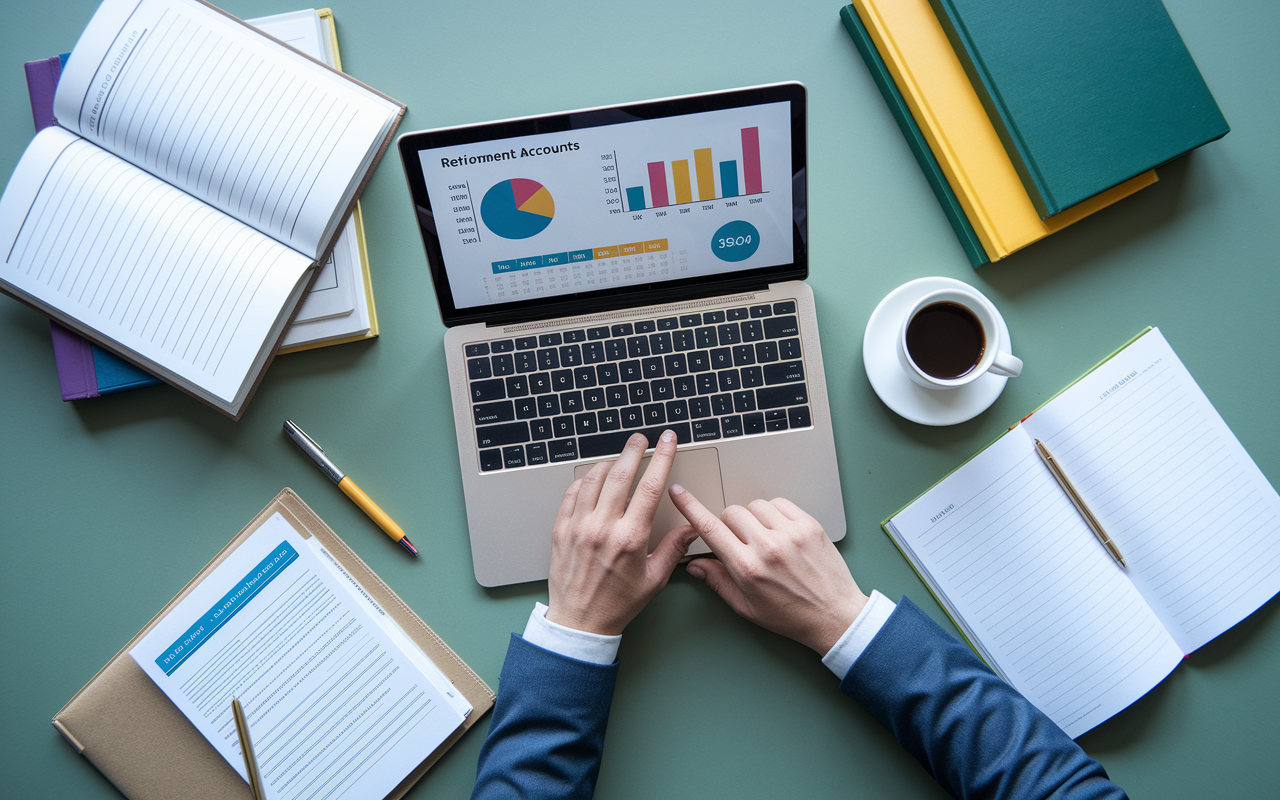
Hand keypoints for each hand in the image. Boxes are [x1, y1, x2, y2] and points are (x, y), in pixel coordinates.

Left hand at [545, 431, 699, 635]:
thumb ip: (674, 549)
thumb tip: (693, 527)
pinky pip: (572, 493)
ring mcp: (578, 526)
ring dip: (609, 464)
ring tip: (619, 460)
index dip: (661, 458)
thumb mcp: (654, 579)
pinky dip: (584, 481)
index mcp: (630, 538)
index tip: (667, 441)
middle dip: (634, 450)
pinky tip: (593, 481)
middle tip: (641, 439)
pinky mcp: (560, 529)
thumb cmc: (617, 603)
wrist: (579, 622)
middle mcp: (603, 527)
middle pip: (620, 473)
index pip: (651, 487)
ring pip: (594, 479)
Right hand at [670, 486, 867, 654]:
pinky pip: (780, 503)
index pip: (709, 528)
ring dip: (753, 518)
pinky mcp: (809, 525)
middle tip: (741, 543)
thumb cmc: (791, 616)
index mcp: (748, 568)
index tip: (678, 493)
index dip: (690, 507)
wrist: (835, 615)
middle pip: (731, 512)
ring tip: (764, 540)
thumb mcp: (746, 607)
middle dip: (729, 525)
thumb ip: (717, 581)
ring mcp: (791, 533)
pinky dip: (774, 514)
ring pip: (755, 505)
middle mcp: (768, 547)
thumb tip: (694, 564)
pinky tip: (780, 533)